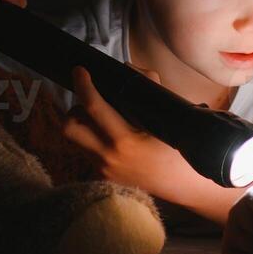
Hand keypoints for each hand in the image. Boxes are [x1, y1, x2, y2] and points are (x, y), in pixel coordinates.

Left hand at [61, 66, 201, 203]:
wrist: (182, 184)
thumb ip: (148, 84)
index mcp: (124, 140)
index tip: (80, 70)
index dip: (83, 85)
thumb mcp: (168, 113)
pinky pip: (87, 152)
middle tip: (90, 101)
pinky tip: (110, 135)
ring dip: (82, 124)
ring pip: (75, 140)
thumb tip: (125, 69)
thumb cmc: (177, 147)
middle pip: (70, 127)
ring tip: (100, 117)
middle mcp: (108, 157)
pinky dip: (93, 139)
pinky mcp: (104, 178)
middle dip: (75, 109)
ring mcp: (104, 170)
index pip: (93, 107)